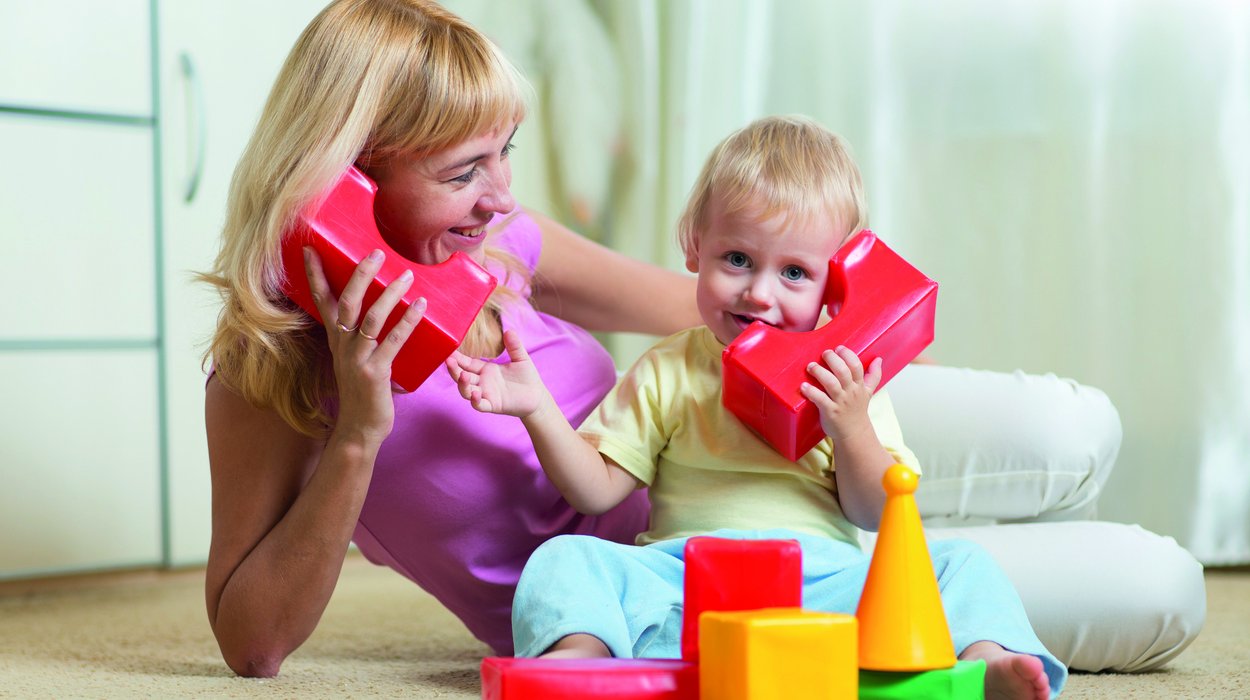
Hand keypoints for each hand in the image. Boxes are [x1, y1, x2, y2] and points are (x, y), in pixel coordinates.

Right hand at [304, 246, 426, 443]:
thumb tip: (380, 310)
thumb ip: (362, 337)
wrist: (359, 429)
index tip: (310, 249)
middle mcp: (343, 346)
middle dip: (359, 275)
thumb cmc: (362, 392)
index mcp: (336, 340)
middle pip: (347, 302)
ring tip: (406, 275)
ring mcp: (358, 359)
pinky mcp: (375, 372)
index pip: (322, 301)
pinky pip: (392, 341)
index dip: (315, 275)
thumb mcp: (355, 359)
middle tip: (375, 252)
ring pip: (371, 318)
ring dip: (390, 294)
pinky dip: (407, 321)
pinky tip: (419, 305)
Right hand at [446, 329, 547, 417]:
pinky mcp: (493, 405)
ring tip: (462, 375)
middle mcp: (482, 382)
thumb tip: (509, 330)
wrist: (537, 396)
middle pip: (461, 376)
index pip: (466, 363)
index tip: (448, 350)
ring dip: (462, 384)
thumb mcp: (521, 358)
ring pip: (466, 391)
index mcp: (485, 369)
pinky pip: (480, 405)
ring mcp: (486, 394)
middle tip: (448, 360)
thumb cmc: (527, 377)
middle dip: (453, 369)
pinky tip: (476, 393)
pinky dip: (475, 401)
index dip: (457, 357)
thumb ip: (514, 346)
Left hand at [800, 346, 881, 441]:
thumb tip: (879, 359)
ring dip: (820, 372)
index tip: (838, 348)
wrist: (854, 434)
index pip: (856, 366)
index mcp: (859, 386)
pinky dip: (811, 392)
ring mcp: (840, 402)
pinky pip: (820, 399)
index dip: (847, 355)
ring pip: (831, 383)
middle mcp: (850, 392)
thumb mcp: (869, 392)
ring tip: (811, 366)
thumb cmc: (857, 411)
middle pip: (843, 372)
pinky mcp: (830, 412)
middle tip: (824, 353)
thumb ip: (873, 375)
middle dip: (833, 360)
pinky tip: (804, 386)